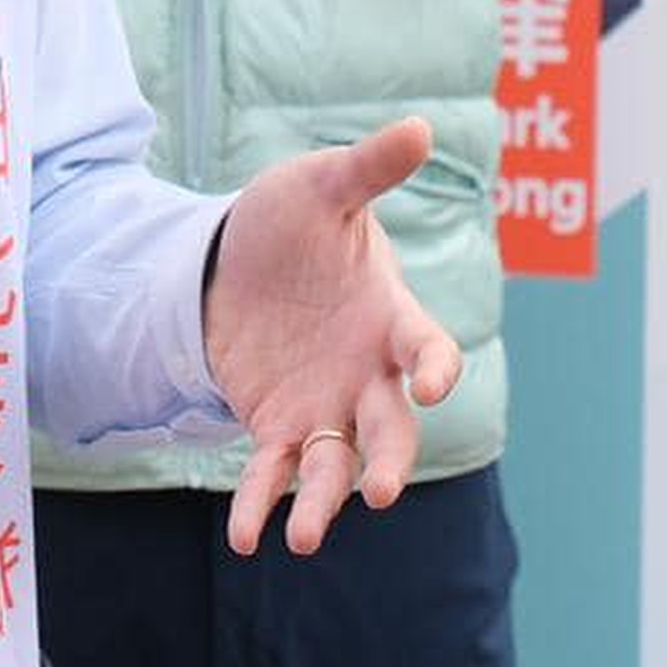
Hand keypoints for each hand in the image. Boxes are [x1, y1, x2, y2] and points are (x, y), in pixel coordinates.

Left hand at [202, 119, 463, 554]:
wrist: (232, 261)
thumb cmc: (291, 221)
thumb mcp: (322, 187)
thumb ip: (368, 168)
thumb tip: (420, 127)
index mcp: (390, 317)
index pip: (427, 349)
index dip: (434, 368)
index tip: (429, 385)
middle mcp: (367, 375)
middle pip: (392, 429)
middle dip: (391, 461)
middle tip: (384, 493)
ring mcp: (325, 407)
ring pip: (336, 467)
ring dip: (325, 504)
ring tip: (304, 539)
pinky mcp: (279, 427)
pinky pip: (275, 473)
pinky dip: (262, 504)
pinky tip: (248, 539)